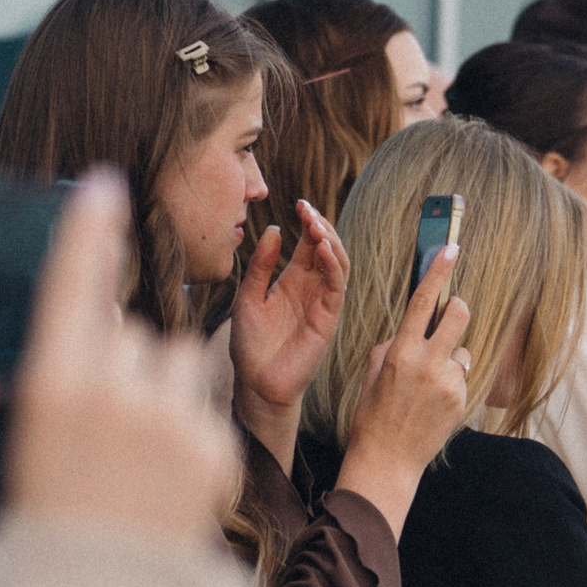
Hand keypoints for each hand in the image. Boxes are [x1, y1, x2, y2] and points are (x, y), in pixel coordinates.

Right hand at [5, 171, 236, 542]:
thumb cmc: (50, 515)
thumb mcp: (30, 437)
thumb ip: (56, 370)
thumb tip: (85, 314)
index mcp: (51, 386)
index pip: (73, 285)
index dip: (89, 233)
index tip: (104, 188)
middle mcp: (111, 394)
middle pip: (133, 331)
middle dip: (125, 361)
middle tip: (105, 423)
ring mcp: (168, 421)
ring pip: (180, 357)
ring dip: (164, 384)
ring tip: (140, 445)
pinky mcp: (213, 449)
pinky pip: (206, 401)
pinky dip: (188, 424)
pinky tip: (164, 471)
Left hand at [230, 201, 350, 457]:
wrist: (256, 383)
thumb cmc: (250, 344)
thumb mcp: (248, 296)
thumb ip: (261, 265)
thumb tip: (274, 230)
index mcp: (293, 281)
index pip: (308, 244)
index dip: (308, 222)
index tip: (298, 203)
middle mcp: (312, 289)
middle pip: (327, 248)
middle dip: (321, 226)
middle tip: (307, 209)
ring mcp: (322, 303)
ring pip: (338, 264)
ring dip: (330, 241)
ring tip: (316, 225)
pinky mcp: (328, 319)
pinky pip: (337, 287)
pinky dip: (333, 265)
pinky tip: (321, 249)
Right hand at [332, 242, 471, 536]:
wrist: (387, 460)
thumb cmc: (372, 414)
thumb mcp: (372, 372)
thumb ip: (393, 344)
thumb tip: (412, 328)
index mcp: (400, 351)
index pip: (423, 301)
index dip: (438, 270)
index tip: (451, 247)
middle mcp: (427, 363)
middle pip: (459, 314)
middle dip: (457, 309)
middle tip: (451, 315)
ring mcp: (448, 383)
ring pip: (463, 351)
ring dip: (451, 358)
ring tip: (429, 384)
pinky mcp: (461, 401)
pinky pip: (463, 378)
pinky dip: (453, 383)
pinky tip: (434, 403)